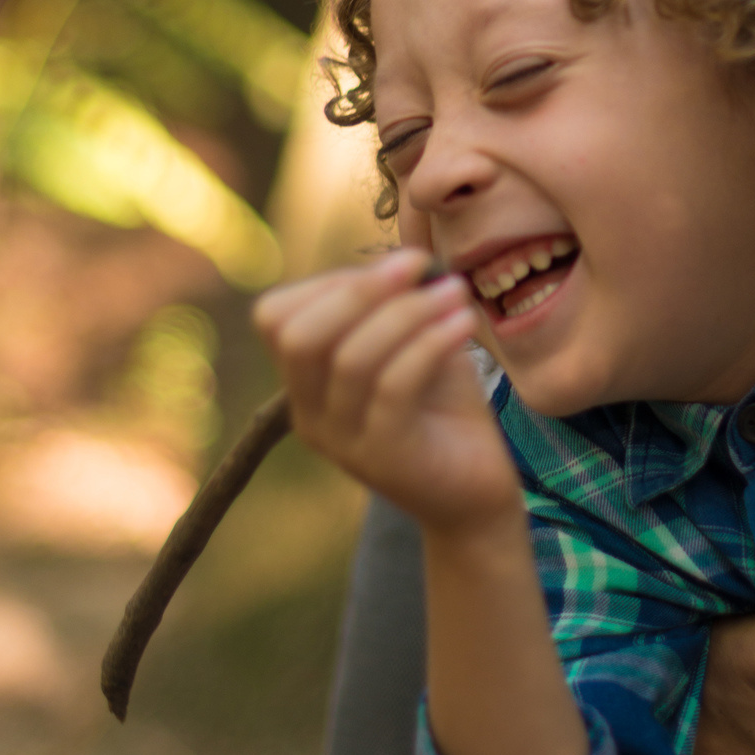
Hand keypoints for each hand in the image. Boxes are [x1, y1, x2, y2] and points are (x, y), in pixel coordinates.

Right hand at [254, 249, 516, 530]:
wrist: (477, 493)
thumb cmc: (445, 411)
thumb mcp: (412, 345)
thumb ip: (392, 306)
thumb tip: (398, 261)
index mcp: (306, 385)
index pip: (277, 318)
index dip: (332, 281)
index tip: (397, 267)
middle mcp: (311, 416)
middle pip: (300, 335)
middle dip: (360, 289)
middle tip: (419, 264)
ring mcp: (343, 442)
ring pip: (352, 358)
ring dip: (410, 311)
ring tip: (457, 293)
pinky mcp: (385, 458)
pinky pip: (394, 386)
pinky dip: (430, 342)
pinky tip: (465, 323)